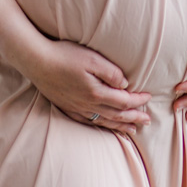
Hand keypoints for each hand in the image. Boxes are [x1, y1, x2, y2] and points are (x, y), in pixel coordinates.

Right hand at [27, 38, 150, 134]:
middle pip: (116, 115)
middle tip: (147, 121)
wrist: (38, 62)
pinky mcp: (68, 108)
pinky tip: (105, 126)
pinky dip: (102, 126)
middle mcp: (88, 105)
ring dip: (120, 125)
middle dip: (134, 118)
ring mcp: (77, 108)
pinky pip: (89, 122)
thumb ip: (111, 72)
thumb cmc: (65, 56)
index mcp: (96, 93)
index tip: (148, 98)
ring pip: (104, 121)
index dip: (138, 101)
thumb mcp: (92, 58)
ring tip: (132, 130)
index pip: (124, 101)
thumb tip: (125, 84)